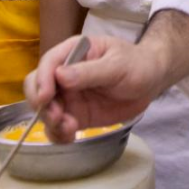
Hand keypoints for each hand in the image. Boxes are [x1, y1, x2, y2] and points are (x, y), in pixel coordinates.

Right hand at [24, 34, 167, 141]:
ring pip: (45, 110)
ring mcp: (69, 96)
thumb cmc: (136, 64)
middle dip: (42, 104)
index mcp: (73, 52)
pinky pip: (58, 126)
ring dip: (50, 122)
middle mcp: (65, 74)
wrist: (151, 81)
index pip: (49, 63)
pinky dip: (57, 134)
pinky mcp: (75, 115)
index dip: (42, 79)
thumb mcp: (117, 65)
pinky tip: (69, 137)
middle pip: (38, 87)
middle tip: (58, 117)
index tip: (46, 97)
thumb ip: (90, 71)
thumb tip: (60, 76)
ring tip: (69, 129)